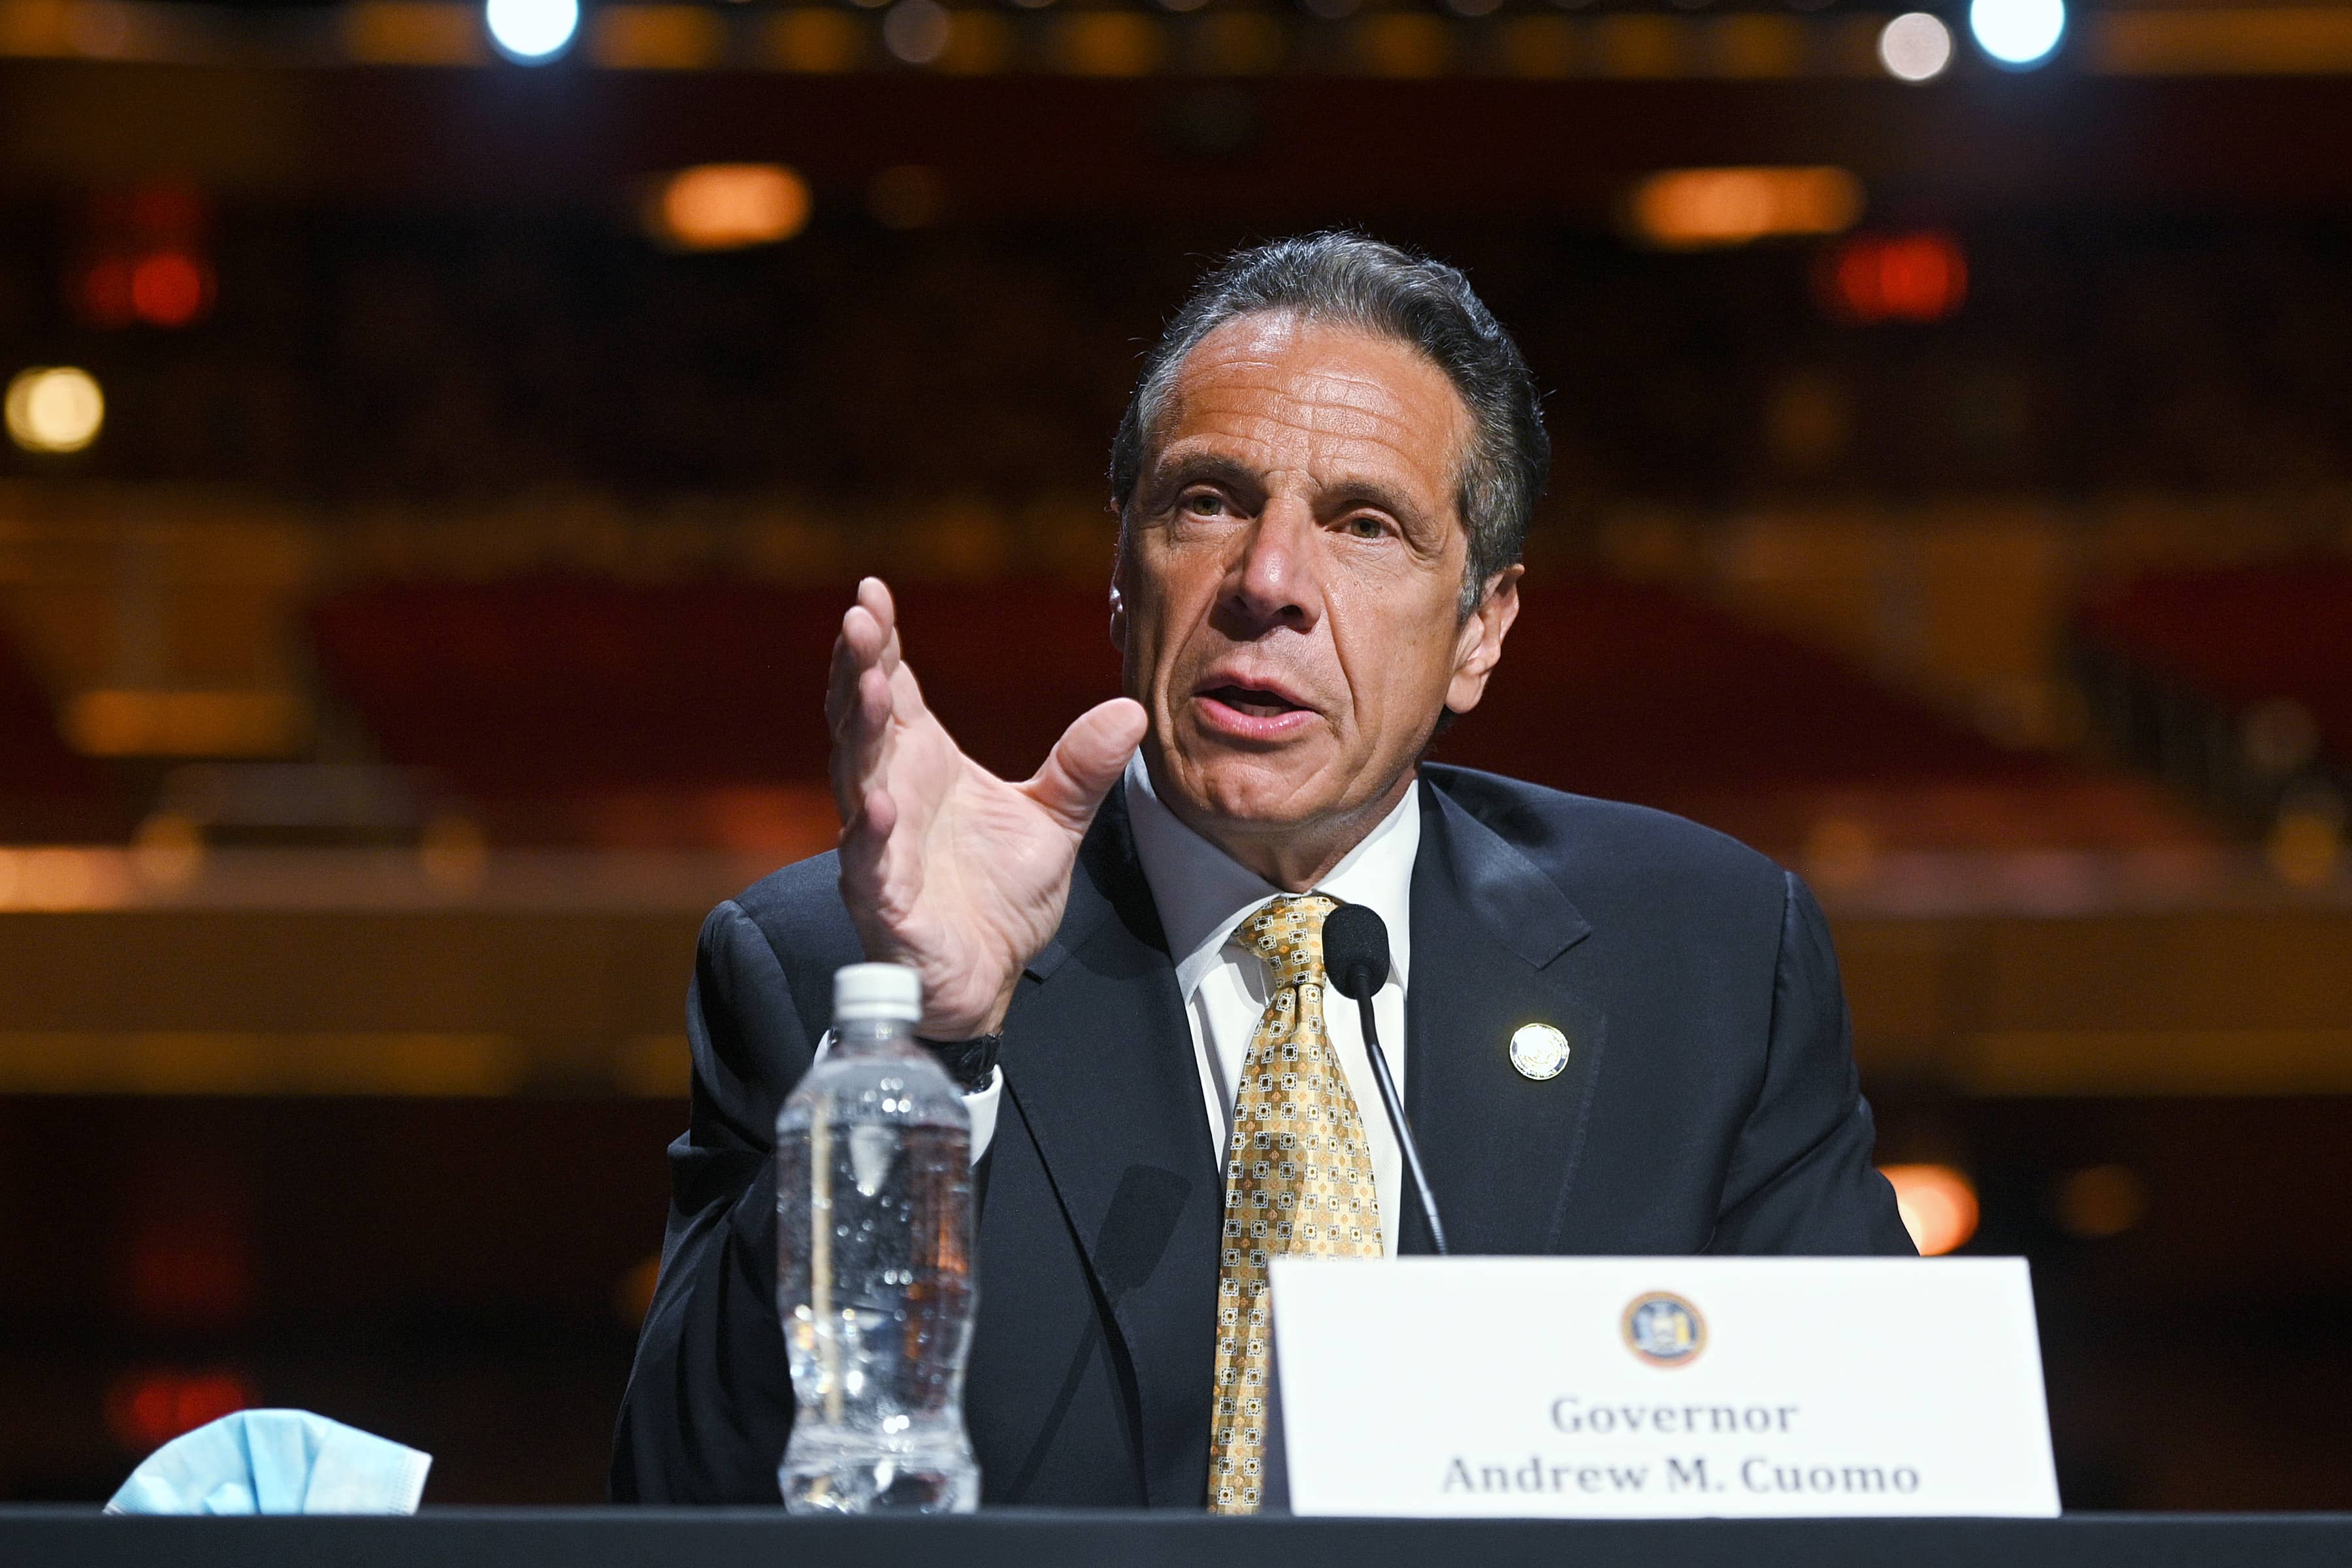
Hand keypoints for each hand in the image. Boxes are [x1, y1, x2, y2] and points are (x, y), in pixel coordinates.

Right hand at [827, 577, 1146, 1038]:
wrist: (987, 977)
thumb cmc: (1001, 896)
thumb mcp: (1055, 821)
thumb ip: (1081, 766)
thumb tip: (1132, 710)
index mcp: (922, 763)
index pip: (893, 689)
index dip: (881, 642)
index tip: (875, 591)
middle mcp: (890, 793)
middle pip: (863, 720)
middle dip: (858, 668)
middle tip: (859, 619)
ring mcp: (879, 844)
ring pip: (855, 777)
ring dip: (860, 731)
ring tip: (868, 684)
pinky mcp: (882, 898)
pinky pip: (868, 860)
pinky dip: (869, 832)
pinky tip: (875, 802)